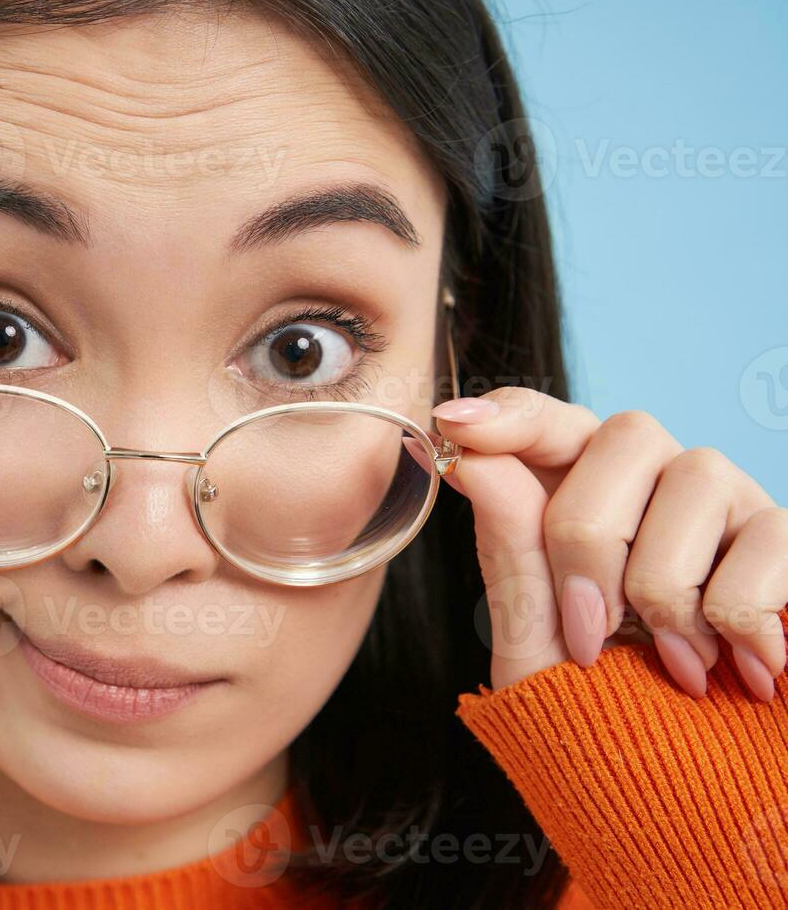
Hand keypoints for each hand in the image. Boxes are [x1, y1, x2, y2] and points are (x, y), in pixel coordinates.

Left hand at [432, 389, 786, 700]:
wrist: (690, 795)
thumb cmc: (605, 713)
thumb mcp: (536, 645)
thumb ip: (510, 550)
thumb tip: (472, 457)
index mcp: (582, 493)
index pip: (547, 419)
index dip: (510, 413)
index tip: (456, 427)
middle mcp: (657, 482)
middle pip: (622, 435)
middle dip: (590, 537)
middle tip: (589, 633)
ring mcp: (729, 507)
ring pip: (694, 476)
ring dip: (664, 587)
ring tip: (672, 663)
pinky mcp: (787, 545)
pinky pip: (765, 539)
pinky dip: (735, 616)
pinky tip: (733, 666)